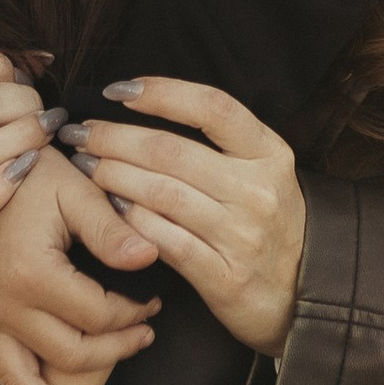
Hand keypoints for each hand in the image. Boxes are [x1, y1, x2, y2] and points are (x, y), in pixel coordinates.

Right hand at [0, 152, 162, 384]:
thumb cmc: (32, 173)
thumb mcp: (77, 190)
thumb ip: (113, 229)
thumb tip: (149, 258)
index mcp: (32, 274)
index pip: (97, 316)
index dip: (133, 315)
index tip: (154, 304)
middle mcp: (2, 305)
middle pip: (68, 354)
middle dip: (112, 354)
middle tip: (144, 342)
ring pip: (18, 383)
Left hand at [65, 78, 305, 358]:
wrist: (304, 294)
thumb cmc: (270, 225)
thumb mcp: (265, 174)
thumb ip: (221, 146)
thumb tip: (148, 111)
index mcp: (270, 154)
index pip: (212, 107)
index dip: (162, 93)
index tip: (119, 90)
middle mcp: (258, 190)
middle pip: (173, 152)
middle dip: (115, 138)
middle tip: (79, 133)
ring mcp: (242, 236)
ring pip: (161, 194)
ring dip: (112, 176)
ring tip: (84, 165)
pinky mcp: (224, 277)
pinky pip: (164, 241)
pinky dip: (130, 221)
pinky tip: (108, 208)